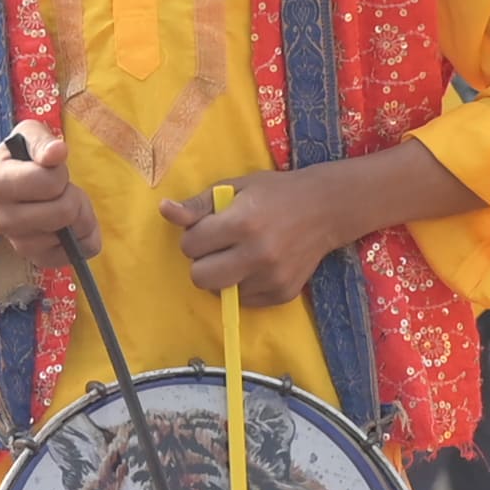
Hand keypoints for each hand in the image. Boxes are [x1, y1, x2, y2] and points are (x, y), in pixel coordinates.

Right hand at [0, 128, 97, 271]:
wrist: (5, 190)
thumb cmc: (20, 159)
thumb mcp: (27, 137)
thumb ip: (42, 141)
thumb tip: (57, 152)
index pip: (50, 182)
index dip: (60, 173)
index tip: (50, 169)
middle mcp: (2, 220)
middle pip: (64, 212)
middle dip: (74, 196)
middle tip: (63, 189)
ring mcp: (19, 244)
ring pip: (74, 235)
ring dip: (80, 216)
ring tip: (63, 203)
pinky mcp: (38, 260)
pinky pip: (79, 253)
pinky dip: (84, 238)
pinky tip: (71, 224)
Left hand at [161, 166, 361, 304]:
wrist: (325, 209)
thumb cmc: (275, 193)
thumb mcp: (235, 188)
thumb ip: (198, 204)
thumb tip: (164, 210)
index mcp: (242, 223)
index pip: (190, 245)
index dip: (194, 236)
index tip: (210, 227)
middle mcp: (258, 254)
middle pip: (200, 277)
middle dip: (202, 261)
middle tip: (219, 246)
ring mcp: (272, 278)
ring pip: (220, 292)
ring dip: (223, 275)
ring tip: (241, 254)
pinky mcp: (282, 294)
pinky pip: (243, 301)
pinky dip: (243, 285)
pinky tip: (258, 265)